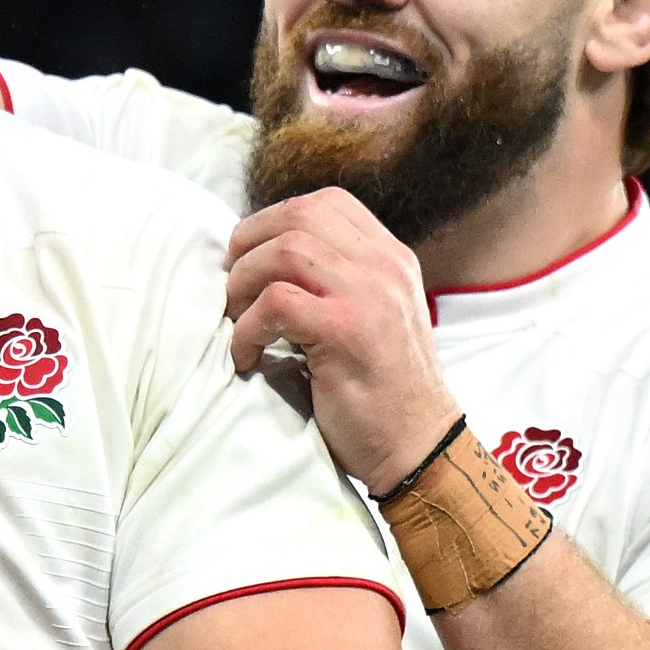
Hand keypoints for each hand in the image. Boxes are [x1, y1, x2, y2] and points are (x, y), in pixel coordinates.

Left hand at [224, 187, 459, 494]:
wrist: (417, 446)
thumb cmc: (381, 390)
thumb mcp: (373, 317)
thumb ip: (339, 281)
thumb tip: (266, 258)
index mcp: (391, 259)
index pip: (328, 203)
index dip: (275, 219)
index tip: (251, 255)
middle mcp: (385, 267)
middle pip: (300, 215)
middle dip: (250, 243)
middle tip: (232, 285)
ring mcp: (369, 296)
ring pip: (286, 250)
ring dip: (244, 283)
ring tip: (236, 321)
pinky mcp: (347, 331)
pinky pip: (276, 302)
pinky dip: (247, 329)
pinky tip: (246, 357)